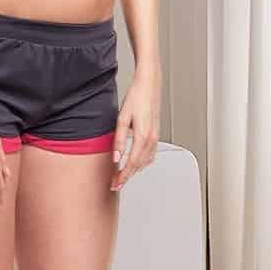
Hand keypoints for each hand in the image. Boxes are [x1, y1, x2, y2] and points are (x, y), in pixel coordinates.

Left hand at [112, 70, 160, 190]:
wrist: (149, 85)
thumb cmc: (136, 97)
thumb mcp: (122, 119)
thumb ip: (119, 140)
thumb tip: (116, 158)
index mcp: (143, 137)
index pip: (131, 164)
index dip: (122, 176)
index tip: (114, 184)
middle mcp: (152, 139)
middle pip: (138, 166)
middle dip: (126, 177)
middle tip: (115, 184)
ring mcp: (155, 137)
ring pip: (145, 161)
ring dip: (134, 171)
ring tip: (122, 176)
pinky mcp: (156, 134)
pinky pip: (150, 155)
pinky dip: (142, 163)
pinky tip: (135, 163)